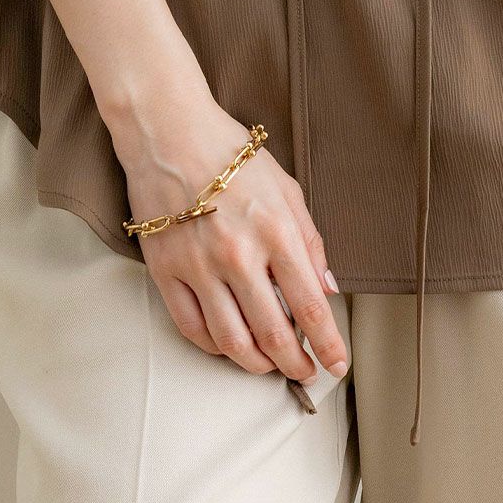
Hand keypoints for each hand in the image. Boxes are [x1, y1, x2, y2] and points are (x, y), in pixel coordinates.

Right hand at [112, 92, 348, 387]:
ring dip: (257, 364)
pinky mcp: (165, 271)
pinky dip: (215, 347)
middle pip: (273, 334)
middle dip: (295, 363)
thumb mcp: (286, 186)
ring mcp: (198, 266)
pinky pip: (192, 327)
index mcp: (276, 231)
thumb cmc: (230, 154)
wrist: (169, 131)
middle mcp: (239, 254)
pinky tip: (229, 345)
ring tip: (269, 365)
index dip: (329, 344)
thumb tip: (328, 287)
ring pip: (232, 341)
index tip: (338, 364)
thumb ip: (310, 239)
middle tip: (305, 372)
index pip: (310, 306)